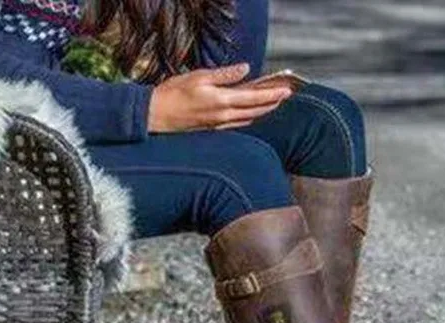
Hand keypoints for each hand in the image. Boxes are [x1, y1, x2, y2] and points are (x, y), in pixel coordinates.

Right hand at [147, 63, 292, 132]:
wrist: (157, 115)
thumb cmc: (174, 93)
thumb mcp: (200, 76)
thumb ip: (225, 75)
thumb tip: (245, 69)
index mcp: (222, 101)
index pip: (254, 97)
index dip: (272, 94)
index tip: (286, 90)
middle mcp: (223, 116)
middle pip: (255, 110)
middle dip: (271, 103)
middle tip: (285, 96)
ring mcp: (218, 125)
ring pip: (247, 118)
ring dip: (262, 111)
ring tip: (272, 104)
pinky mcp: (212, 129)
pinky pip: (236, 124)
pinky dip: (248, 118)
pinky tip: (251, 115)